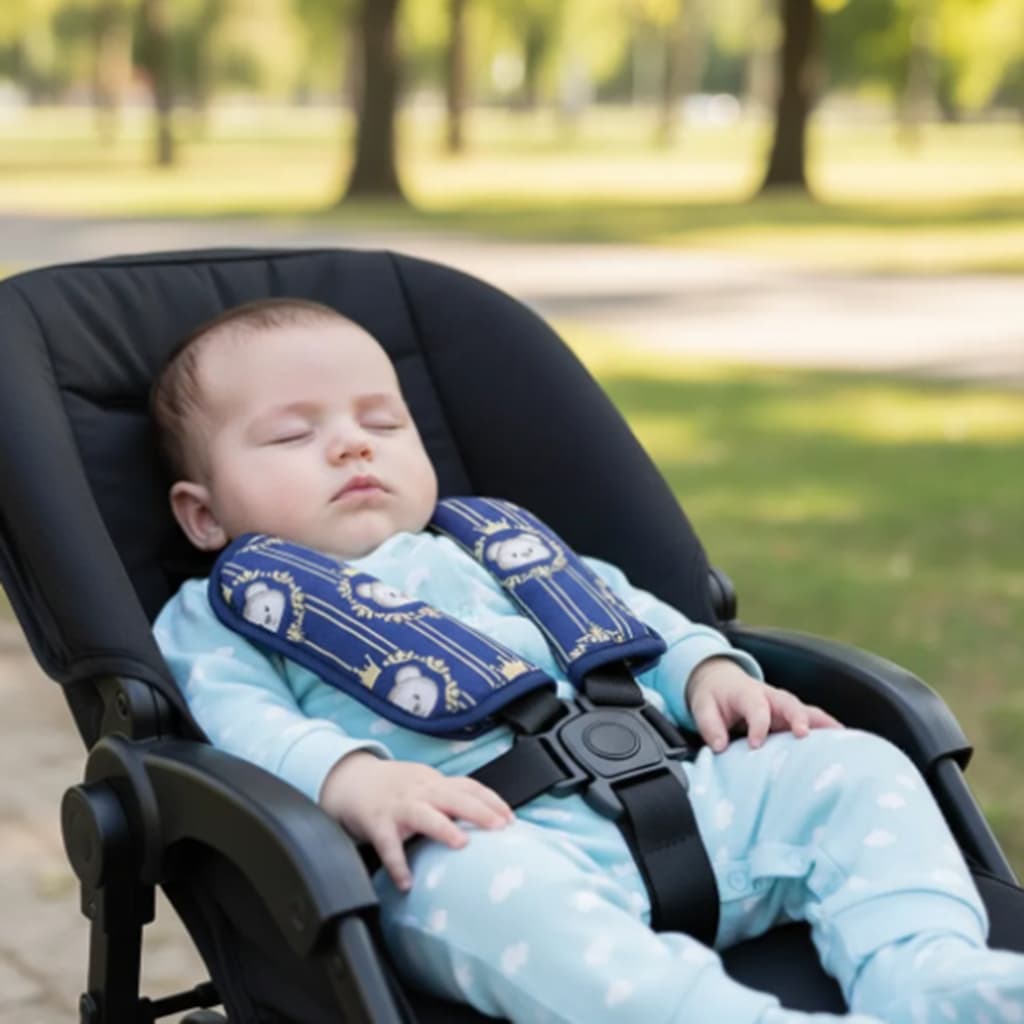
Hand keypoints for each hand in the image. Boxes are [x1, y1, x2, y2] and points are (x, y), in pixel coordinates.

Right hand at [319, 752, 513, 890]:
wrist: (348, 779)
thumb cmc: (392, 788)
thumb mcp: (422, 785)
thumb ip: (448, 799)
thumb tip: (484, 823)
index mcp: (434, 782)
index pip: (468, 786)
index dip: (491, 800)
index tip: (511, 818)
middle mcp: (419, 791)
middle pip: (453, 796)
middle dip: (479, 809)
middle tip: (500, 827)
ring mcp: (397, 805)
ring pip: (423, 812)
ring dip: (442, 826)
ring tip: (461, 843)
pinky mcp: (376, 821)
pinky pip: (387, 843)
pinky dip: (396, 863)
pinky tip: (406, 882)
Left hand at [686, 657, 840, 752]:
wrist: (720, 681)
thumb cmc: (713, 696)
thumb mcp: (703, 707)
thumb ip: (710, 726)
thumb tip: (720, 747)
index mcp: (747, 693)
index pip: (756, 708)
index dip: (758, 726)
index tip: (756, 746)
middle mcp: (770, 697)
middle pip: (789, 704)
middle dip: (797, 718)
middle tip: (804, 735)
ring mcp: (784, 706)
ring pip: (807, 711)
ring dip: (823, 724)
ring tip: (843, 740)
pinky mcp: (791, 717)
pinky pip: (813, 721)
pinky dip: (828, 730)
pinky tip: (845, 745)